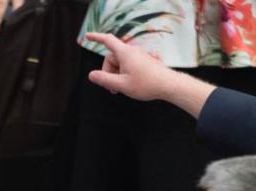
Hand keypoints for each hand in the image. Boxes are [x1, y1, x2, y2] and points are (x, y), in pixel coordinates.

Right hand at [85, 32, 215, 117]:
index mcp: (124, 53)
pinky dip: (124, 74)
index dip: (96, 37)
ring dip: (116, 76)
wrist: (168, 85)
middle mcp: (131, 52)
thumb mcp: (122, 84)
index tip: (87, 36)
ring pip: (120, 64)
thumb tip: (91, 75)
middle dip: (108, 72)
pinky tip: (128, 86)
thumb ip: (105, 79)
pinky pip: (128, 66)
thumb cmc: (147, 84)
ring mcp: (138, 57)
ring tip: (120, 89)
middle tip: (111, 88)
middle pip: (111, 58)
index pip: (107, 41)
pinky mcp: (143, 62)